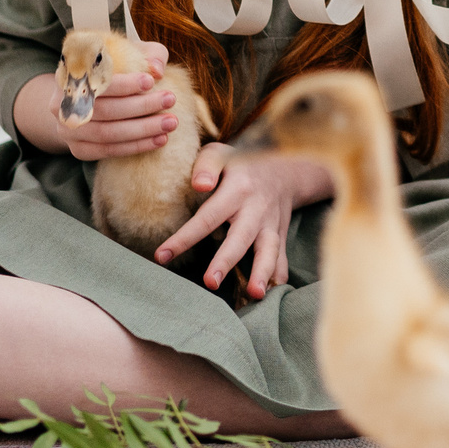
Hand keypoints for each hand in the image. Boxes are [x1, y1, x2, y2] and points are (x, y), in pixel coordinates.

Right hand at [16, 44, 177, 159]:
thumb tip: (157, 70)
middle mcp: (60, 102)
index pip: (94, 80)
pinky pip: (107, 151)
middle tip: (170, 100)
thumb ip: (147, 54)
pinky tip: (160, 140)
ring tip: (170, 123)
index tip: (151, 81)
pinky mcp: (77, 149)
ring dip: (142, 130)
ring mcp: (67, 128)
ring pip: (106, 133)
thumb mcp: (130, 53)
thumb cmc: (116, 69)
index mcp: (70, 72)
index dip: (123, 83)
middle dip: (140, 106)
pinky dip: (135, 147)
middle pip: (102, 109)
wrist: (87, 97)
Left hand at [153, 142, 332, 302]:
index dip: (185, 237)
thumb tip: (198, 185)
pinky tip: (270, 293)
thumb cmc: (242, 163)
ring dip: (261, 272)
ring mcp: (272, 225)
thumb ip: (206, 166)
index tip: (162, 256)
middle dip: (226, 261)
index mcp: (238, 190)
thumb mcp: (222, 154)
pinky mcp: (280, 235)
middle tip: (210, 282)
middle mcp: (256, 209)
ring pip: (269, 250)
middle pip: (241, 238)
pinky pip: (282, 257)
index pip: (207, 217)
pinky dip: (278, 276)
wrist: (287, 167)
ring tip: (255, 294)